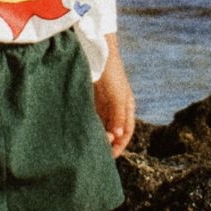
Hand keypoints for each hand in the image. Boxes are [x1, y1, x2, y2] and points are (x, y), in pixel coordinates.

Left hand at [94, 37, 134, 156]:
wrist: (97, 54)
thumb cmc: (112, 74)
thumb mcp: (117, 96)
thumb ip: (118, 116)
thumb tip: (118, 136)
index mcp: (127, 107)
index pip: (127, 131)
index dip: (121, 145)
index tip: (111, 157)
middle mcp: (117, 108)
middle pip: (114, 131)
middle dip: (108, 143)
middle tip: (98, 154)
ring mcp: (104, 104)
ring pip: (102, 126)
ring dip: (98, 136)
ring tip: (89, 147)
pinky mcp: (92, 101)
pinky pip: (92, 118)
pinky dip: (90, 127)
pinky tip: (83, 134)